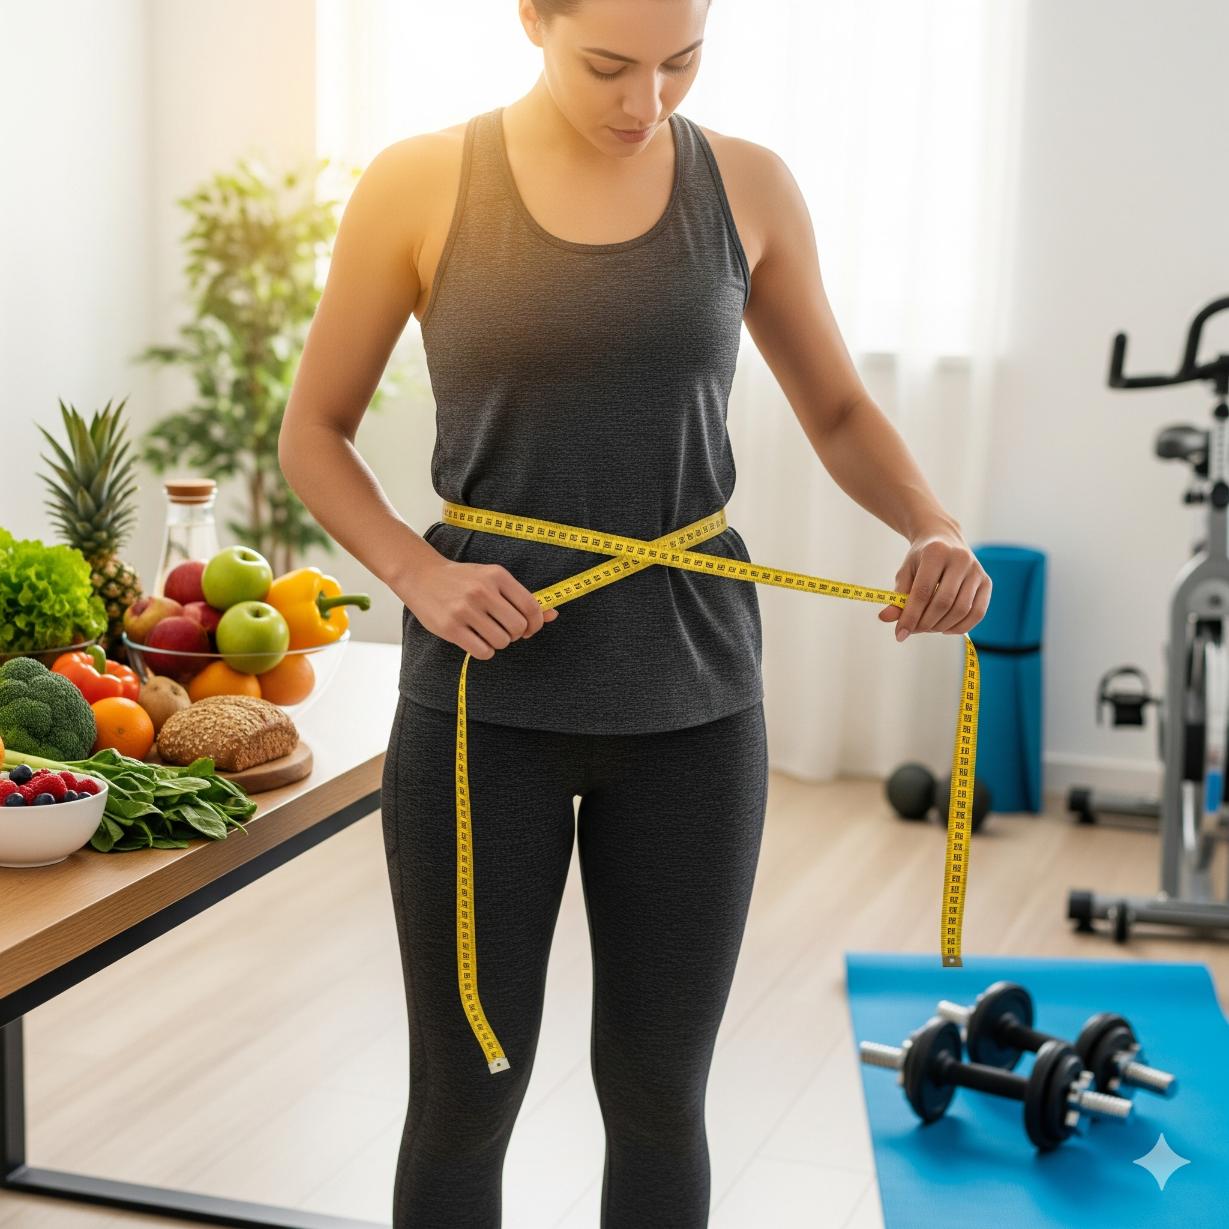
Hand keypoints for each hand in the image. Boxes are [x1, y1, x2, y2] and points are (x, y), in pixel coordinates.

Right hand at [403, 555, 557, 660]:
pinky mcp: (451, 627)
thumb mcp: (492, 579)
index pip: (531, 607)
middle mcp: (482, 591)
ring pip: (501, 641)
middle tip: (505, 630)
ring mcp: (465, 609)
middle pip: (518, 627)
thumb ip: (521, 597)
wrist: (420, 575)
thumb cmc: (462, 579)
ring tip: (487, 632)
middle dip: (516, 634)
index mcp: (497, 575)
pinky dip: (484, 650)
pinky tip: (476, 640)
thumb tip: (553, 615)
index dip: (536, 623)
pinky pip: (482, 651)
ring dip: (499, 643)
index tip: (529, 628)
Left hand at [878, 524, 991, 641]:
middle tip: (913, 631)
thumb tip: (886, 618)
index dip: (910, 616)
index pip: (923, 592)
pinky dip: (960, 627)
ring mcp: (977, 570)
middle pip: (944, 602)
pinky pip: (977, 613)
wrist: (944, 539)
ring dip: (942, 626)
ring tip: (927, 628)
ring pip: (962, 610)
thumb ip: (897, 595)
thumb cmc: (921, 560)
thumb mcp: (905, 572)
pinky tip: (945, 628)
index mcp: (936, 552)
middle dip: (926, 623)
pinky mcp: (987, 582)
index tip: (899, 634)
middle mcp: (960, 559)